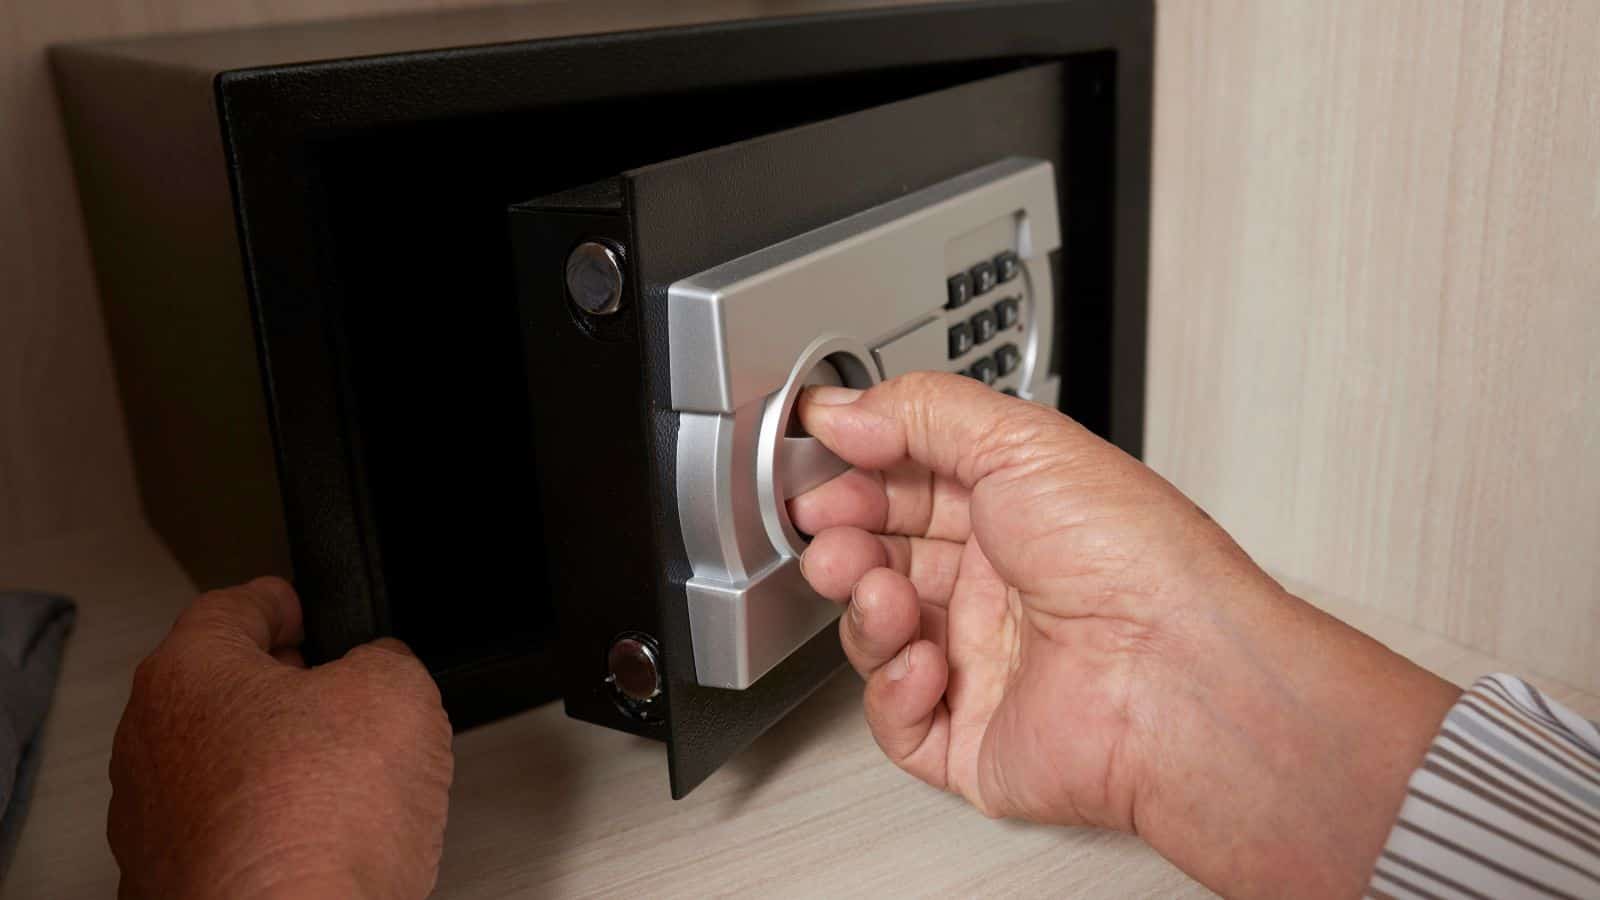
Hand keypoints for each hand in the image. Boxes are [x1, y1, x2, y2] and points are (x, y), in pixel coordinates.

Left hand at [108, 578, 452, 899]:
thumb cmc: (316, 825)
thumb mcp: (395, 691)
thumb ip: (383, 661)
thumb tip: (381, 672)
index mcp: (188, 674)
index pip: (227, 609)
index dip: (277, 603)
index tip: (293, 607)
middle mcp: (149, 747)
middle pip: (217, 692)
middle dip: (279, 692)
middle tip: (334, 697)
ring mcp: (152, 827)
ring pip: (217, 771)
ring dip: (272, 768)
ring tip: (343, 786)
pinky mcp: (171, 888)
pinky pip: (225, 838)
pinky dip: (265, 833)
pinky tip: (318, 844)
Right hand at [790, 373, 1459, 897]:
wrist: (1177, 677)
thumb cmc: (1137, 561)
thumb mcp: (1021, 442)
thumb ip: (921, 413)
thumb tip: (844, 408)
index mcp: (1017, 513)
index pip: (911, 485)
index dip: (859, 472)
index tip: (816, 457)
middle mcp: (1000, 587)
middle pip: (884, 557)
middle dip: (844, 537)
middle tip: (826, 526)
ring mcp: (984, 664)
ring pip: (880, 635)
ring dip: (863, 607)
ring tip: (878, 591)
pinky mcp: (973, 739)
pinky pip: (899, 719)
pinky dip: (892, 689)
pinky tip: (923, 662)